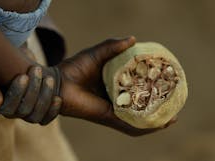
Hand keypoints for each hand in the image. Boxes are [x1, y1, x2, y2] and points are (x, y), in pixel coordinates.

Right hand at [0, 66, 60, 124]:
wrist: (23, 69)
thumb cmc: (6, 69)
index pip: (8, 106)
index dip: (17, 92)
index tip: (24, 75)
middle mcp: (12, 113)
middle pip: (24, 110)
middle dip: (33, 89)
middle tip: (37, 70)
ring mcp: (27, 115)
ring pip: (36, 116)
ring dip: (45, 97)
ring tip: (49, 79)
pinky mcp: (40, 115)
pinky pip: (47, 119)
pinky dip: (53, 110)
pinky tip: (58, 98)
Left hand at [56, 36, 173, 135]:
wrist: (59, 82)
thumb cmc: (75, 67)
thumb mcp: (97, 53)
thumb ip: (113, 45)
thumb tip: (134, 39)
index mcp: (114, 85)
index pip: (136, 89)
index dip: (151, 87)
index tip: (165, 82)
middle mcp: (115, 100)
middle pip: (139, 106)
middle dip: (156, 106)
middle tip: (172, 102)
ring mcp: (112, 111)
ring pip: (137, 120)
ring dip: (154, 120)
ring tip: (171, 117)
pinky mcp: (108, 118)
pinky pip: (129, 126)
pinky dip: (144, 127)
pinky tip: (159, 123)